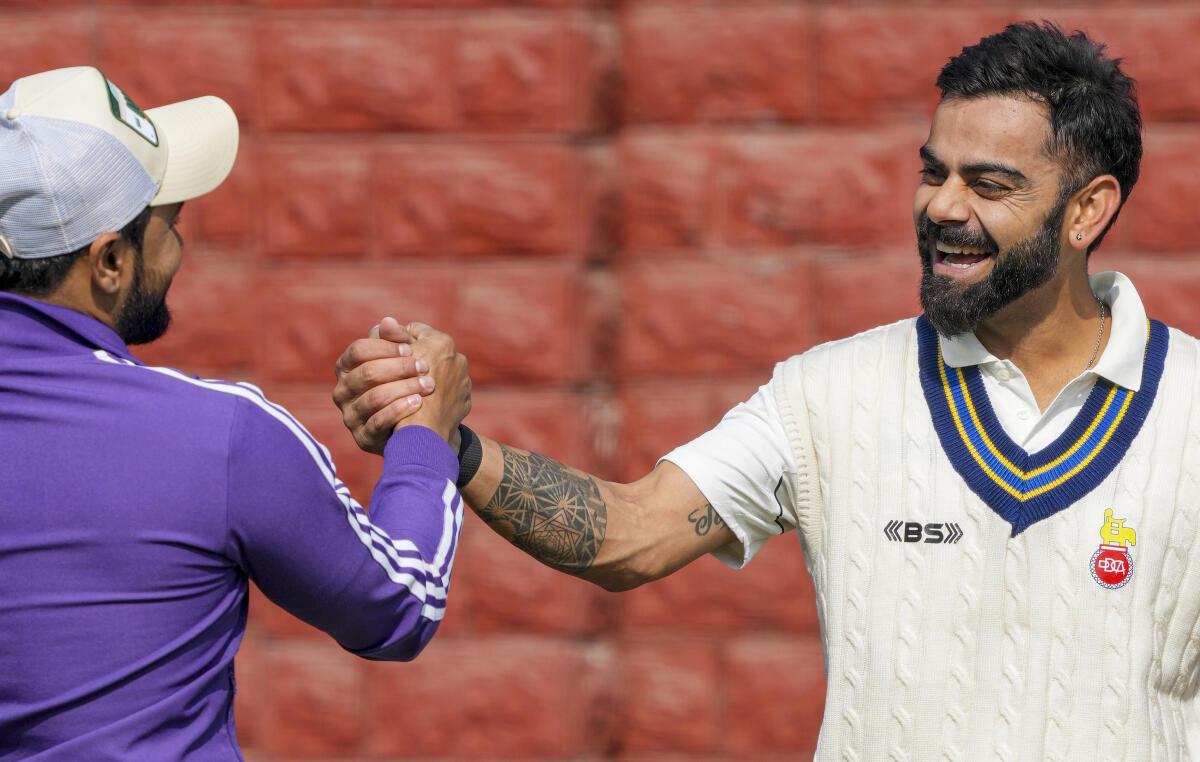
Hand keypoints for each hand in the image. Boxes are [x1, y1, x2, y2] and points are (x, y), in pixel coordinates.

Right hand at [333, 318, 470, 452]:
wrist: (416, 426)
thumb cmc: (405, 383)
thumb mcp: (402, 359)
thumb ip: (396, 340)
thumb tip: (388, 321)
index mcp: (347, 368)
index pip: (358, 350)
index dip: (385, 347)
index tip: (410, 349)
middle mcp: (343, 392)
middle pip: (367, 373)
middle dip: (399, 368)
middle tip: (426, 366)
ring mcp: (351, 416)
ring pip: (374, 398)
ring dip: (404, 388)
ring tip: (428, 385)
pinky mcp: (363, 438)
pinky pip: (377, 423)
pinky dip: (399, 410)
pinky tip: (418, 402)